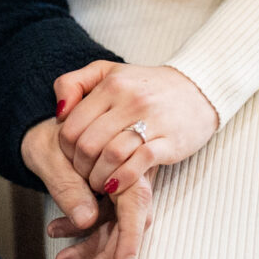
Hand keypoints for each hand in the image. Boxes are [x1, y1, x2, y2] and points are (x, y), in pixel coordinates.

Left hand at [26, 112, 142, 258]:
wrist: (40, 115)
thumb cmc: (45, 130)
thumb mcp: (48, 151)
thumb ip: (67, 182)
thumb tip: (87, 219)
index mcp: (120, 158)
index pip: (135, 205)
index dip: (131, 238)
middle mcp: (124, 173)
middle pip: (126, 222)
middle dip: (106, 255)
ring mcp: (117, 182)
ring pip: (113, 223)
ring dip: (90, 246)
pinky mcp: (106, 189)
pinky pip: (101, 216)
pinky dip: (79, 229)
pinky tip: (55, 231)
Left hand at [55, 61, 217, 197]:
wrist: (199, 89)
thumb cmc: (147, 86)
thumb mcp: (108, 73)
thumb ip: (74, 83)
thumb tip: (58, 112)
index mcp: (111, 84)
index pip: (71, 126)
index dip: (66, 150)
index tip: (74, 158)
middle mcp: (130, 100)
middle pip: (88, 144)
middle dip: (81, 168)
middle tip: (86, 175)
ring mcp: (152, 120)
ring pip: (111, 155)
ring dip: (99, 178)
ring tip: (101, 183)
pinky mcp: (170, 141)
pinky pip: (139, 163)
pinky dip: (123, 178)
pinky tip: (117, 185)